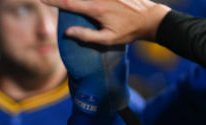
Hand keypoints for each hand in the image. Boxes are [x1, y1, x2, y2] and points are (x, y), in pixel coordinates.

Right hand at [41, 0, 170, 44]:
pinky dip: (86, 0)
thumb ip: (86, 36)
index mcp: (96, 8)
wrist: (151, 19)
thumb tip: (67, 32)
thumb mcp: (107, 39)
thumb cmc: (129, 32)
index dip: (53, 1)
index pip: (69, 3)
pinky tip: (81, 2)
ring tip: (61, 0)